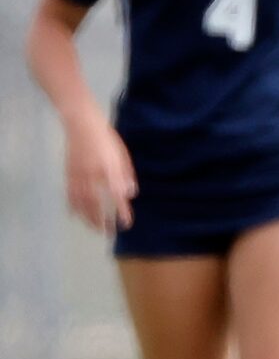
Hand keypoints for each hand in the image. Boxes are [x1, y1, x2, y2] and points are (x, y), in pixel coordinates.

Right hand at [65, 116, 136, 234]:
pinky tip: (76, 215)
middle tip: (109, 233)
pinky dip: (73, 207)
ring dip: (88, 217)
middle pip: (97, 204)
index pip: (117, 196)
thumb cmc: (107, 139)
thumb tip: (130, 194)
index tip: (126, 224)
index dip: (121, 211)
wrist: (82, 125)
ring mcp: (78, 176)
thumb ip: (126, 175)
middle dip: (103, 221)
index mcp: (109, 170)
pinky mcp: (68, 175)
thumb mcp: (122, 155)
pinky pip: (70, 195)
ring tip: (95, 228)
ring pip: (82, 203)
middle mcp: (93, 176)